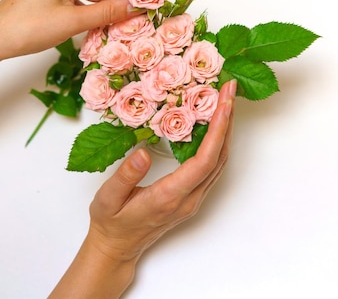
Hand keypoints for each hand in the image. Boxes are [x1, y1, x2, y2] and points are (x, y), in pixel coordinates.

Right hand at [87, 79, 236, 261]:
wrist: (117, 247)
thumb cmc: (110, 222)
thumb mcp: (108, 198)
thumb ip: (126, 176)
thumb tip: (144, 153)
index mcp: (169, 197)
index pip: (204, 160)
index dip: (218, 130)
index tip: (224, 102)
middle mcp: (188, 199)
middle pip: (219, 158)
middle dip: (227, 121)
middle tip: (229, 89)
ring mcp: (192, 199)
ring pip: (219, 163)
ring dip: (225, 130)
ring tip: (225, 101)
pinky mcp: (191, 197)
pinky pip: (212, 167)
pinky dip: (217, 142)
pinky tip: (214, 126)